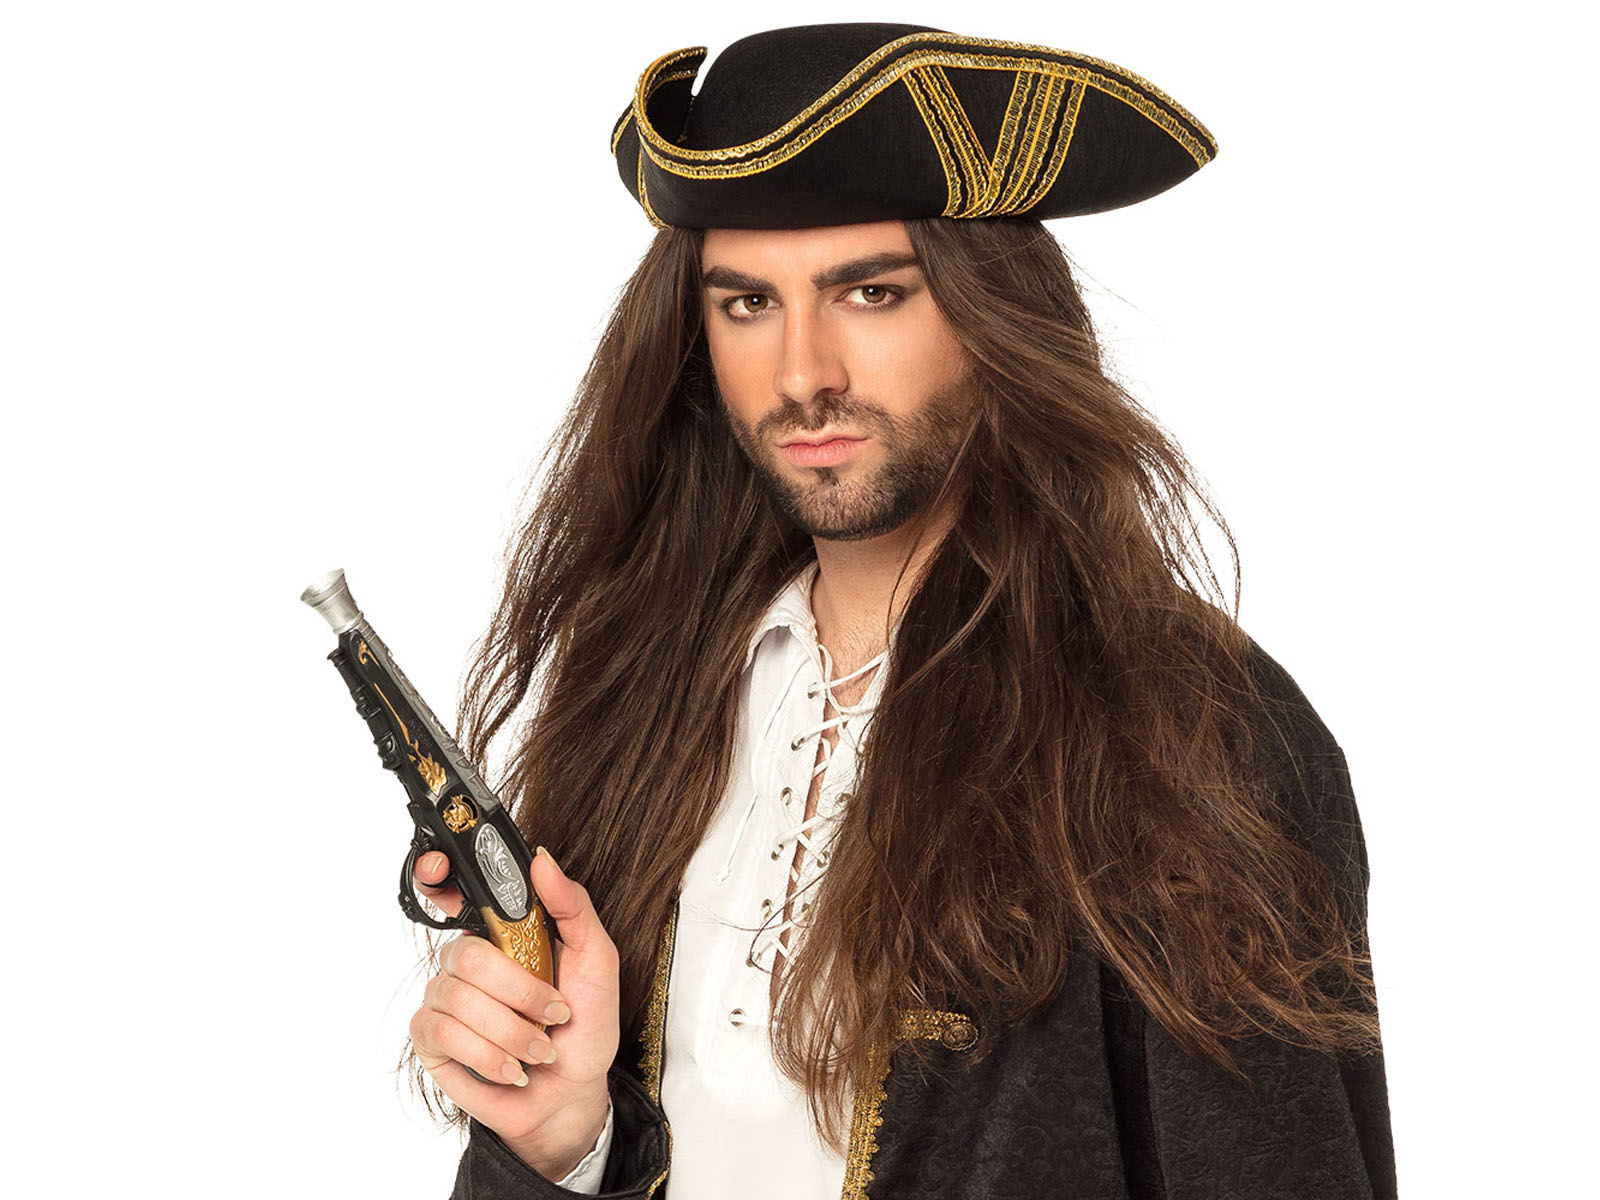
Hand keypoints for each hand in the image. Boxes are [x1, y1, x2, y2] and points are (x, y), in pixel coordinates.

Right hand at [409, 846, 619, 1180]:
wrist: (571, 1092)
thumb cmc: (584, 1026)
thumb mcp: (598, 961)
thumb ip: (573, 908)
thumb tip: (543, 863)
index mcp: (501, 931)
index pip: (454, 888)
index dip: (436, 871)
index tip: (441, 864)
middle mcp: (466, 958)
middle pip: (467, 954)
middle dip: (521, 993)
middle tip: (552, 1013)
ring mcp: (443, 997)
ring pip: (459, 998)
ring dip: (513, 1033)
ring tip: (538, 1048)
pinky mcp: (430, 1039)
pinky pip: (444, 1034)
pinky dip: (489, 1055)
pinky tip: (512, 1066)